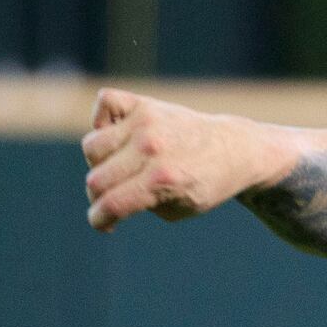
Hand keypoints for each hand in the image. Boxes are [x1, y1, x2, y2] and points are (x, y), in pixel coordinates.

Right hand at [82, 89, 267, 231]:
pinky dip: (101, 119)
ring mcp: (145, 122)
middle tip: (115, 199)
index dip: (99, 220)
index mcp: (161, 180)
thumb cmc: (204, 184)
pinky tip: (117, 135)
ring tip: (121, 169)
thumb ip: (139, 206)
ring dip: (99, 164)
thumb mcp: (178, 210)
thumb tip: (104, 197)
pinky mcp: (144, 104)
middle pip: (96, 179)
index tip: (102, 223)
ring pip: (92, 146)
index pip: (111, 204)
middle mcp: (151, 148)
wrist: (234, 150)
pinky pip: (104, 103)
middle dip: (99, 197)